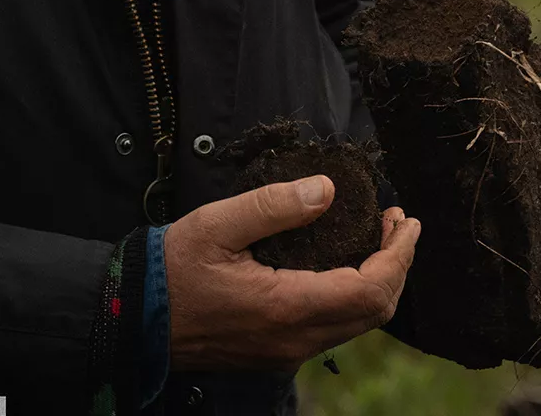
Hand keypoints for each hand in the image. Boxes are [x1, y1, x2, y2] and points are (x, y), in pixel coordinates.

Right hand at [164, 175, 419, 370]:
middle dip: (397, 265)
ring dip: (378, 280)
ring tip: (378, 238)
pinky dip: (355, 296)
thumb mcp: (218, 225)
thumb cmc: (171, 271)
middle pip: (374, 311)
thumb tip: (327, 191)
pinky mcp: (277, 351)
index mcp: (286, 308)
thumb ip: (274, 206)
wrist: (134, 320)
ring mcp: (287, 351)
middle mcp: (295, 339)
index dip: (399, 255)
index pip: (371, 290)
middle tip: (395, 223)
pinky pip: (335, 328)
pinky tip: (347, 265)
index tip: (406, 220)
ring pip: (357, 323)